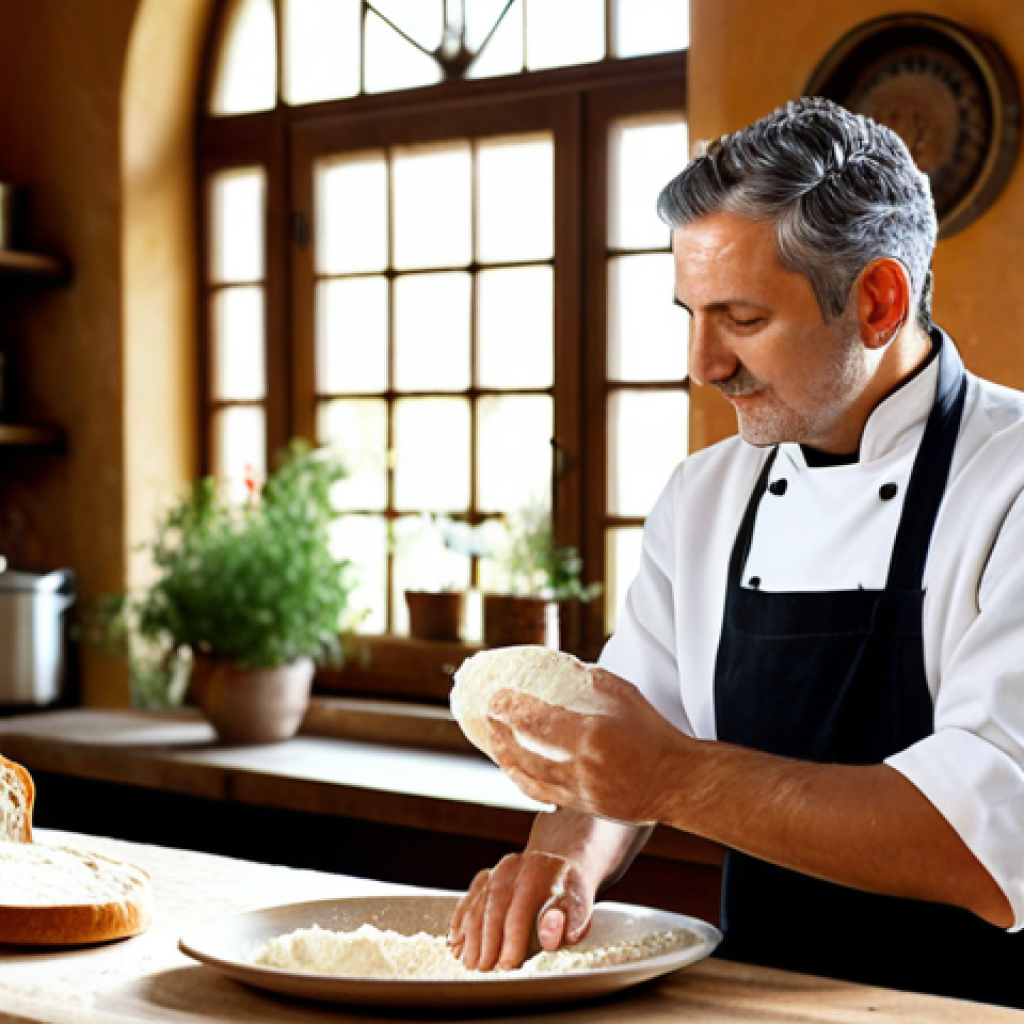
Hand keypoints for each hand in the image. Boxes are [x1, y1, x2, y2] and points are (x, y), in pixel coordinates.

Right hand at [448, 850, 593, 970]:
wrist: (559, 866)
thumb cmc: (570, 895)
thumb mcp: (581, 908)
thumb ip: (571, 923)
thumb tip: (550, 936)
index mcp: (540, 872)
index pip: (521, 909)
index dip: (512, 939)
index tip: (507, 964)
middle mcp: (514, 867)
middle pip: (494, 905)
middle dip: (487, 941)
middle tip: (484, 968)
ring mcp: (497, 870)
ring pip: (478, 903)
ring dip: (471, 936)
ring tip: (470, 962)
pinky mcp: (486, 876)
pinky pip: (468, 898)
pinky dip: (460, 920)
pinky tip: (456, 940)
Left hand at [486, 668, 687, 824]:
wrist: (676, 781)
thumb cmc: (654, 735)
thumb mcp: (624, 695)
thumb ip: (589, 681)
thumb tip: (562, 668)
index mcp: (590, 736)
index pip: (538, 722)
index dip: (511, 710)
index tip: (495, 698)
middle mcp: (579, 766)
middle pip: (525, 750)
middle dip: (499, 732)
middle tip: (486, 714)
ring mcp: (578, 790)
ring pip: (527, 775)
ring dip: (504, 755)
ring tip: (492, 737)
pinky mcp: (580, 805)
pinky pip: (539, 793)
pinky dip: (520, 778)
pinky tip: (510, 766)